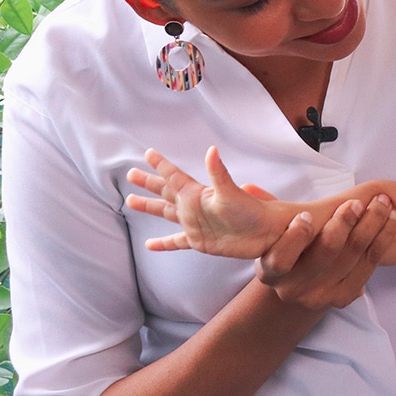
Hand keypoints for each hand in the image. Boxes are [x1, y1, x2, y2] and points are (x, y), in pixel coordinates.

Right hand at [126, 146, 283, 257]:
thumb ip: (218, 173)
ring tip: (130, 200)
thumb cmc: (251, 211)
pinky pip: (175, 242)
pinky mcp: (198, 242)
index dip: (161, 165)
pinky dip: (163, 244)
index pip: (174, 176)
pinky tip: (149, 245)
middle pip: (164, 191)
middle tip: (130, 173)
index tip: (148, 152)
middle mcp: (192, 207)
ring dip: (149, 206)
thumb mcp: (231, 192)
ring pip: (165, 213)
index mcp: (197, 194)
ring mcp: (194, 224)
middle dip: (148, 183)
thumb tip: (212, 150)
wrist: (265, 233)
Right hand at [256, 194, 395, 309]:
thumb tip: (249, 186)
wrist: (301, 285)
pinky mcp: (344, 298)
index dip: (295, 238)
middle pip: (325, 254)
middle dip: (344, 224)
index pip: (281, 259)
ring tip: (383, 203)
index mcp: (270, 272)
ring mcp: (321, 296)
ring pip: (353, 256)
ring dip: (372, 225)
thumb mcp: (271, 234)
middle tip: (357, 202)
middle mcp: (294, 289)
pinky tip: (392, 219)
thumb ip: (266, 209)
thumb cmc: (288, 248)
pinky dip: (384, 239)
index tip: (306, 216)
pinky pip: (370, 264)